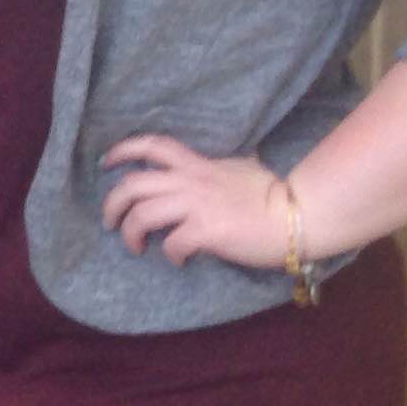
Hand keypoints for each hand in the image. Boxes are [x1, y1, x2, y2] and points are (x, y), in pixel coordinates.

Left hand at [100, 135, 294, 269]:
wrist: (300, 215)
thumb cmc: (275, 196)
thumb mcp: (243, 169)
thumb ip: (222, 167)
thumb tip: (227, 165)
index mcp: (198, 165)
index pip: (154, 146)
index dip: (123, 150)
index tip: (106, 161)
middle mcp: (191, 181)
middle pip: (133, 184)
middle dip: (112, 203)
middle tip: (110, 221)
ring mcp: (197, 206)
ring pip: (142, 214)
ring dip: (130, 233)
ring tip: (136, 246)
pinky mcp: (207, 231)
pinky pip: (172, 243)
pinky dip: (169, 254)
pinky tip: (179, 259)